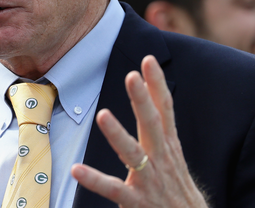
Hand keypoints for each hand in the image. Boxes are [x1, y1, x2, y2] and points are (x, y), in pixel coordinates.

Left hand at [71, 55, 207, 206]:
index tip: (149, 60)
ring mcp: (149, 179)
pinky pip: (113, 189)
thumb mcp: (173, 154)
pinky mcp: (137, 200)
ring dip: (118, 134)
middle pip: (153, 124)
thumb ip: (162, 128)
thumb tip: (152, 95)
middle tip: (132, 76)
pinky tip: (77, 169)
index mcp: (168, 145)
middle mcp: (161, 158)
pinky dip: (95, 179)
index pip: (164, 109)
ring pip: (133, 153)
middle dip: (142, 99)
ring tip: (103, 115)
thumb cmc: (176, 188)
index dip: (157, 84)